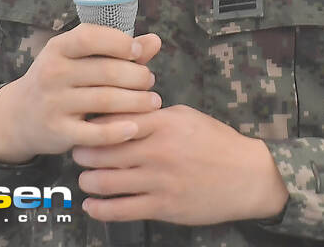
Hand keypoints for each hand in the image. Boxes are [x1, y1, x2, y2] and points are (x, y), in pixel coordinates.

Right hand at [0, 24, 161, 162]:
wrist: (20, 115)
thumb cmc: (60, 79)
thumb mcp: (79, 57)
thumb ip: (117, 49)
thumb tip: (155, 41)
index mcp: (58, 47)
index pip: (90, 38)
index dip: (119, 43)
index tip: (139, 53)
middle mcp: (53, 72)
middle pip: (106, 72)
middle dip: (136, 76)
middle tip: (150, 81)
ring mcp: (54, 103)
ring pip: (105, 101)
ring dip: (136, 102)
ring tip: (153, 101)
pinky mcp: (58, 131)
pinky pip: (95, 133)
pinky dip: (118, 131)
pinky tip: (135, 127)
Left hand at [73, 104, 288, 225]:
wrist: (246, 176)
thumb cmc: (216, 141)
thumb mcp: (186, 116)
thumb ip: (153, 115)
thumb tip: (122, 113)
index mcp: (163, 122)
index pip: (115, 119)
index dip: (94, 123)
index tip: (84, 125)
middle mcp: (157, 150)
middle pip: (104, 151)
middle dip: (84, 152)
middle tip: (77, 152)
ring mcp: (159, 181)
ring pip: (106, 181)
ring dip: (88, 180)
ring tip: (85, 177)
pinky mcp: (163, 207)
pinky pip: (121, 210)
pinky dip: (99, 208)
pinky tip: (91, 204)